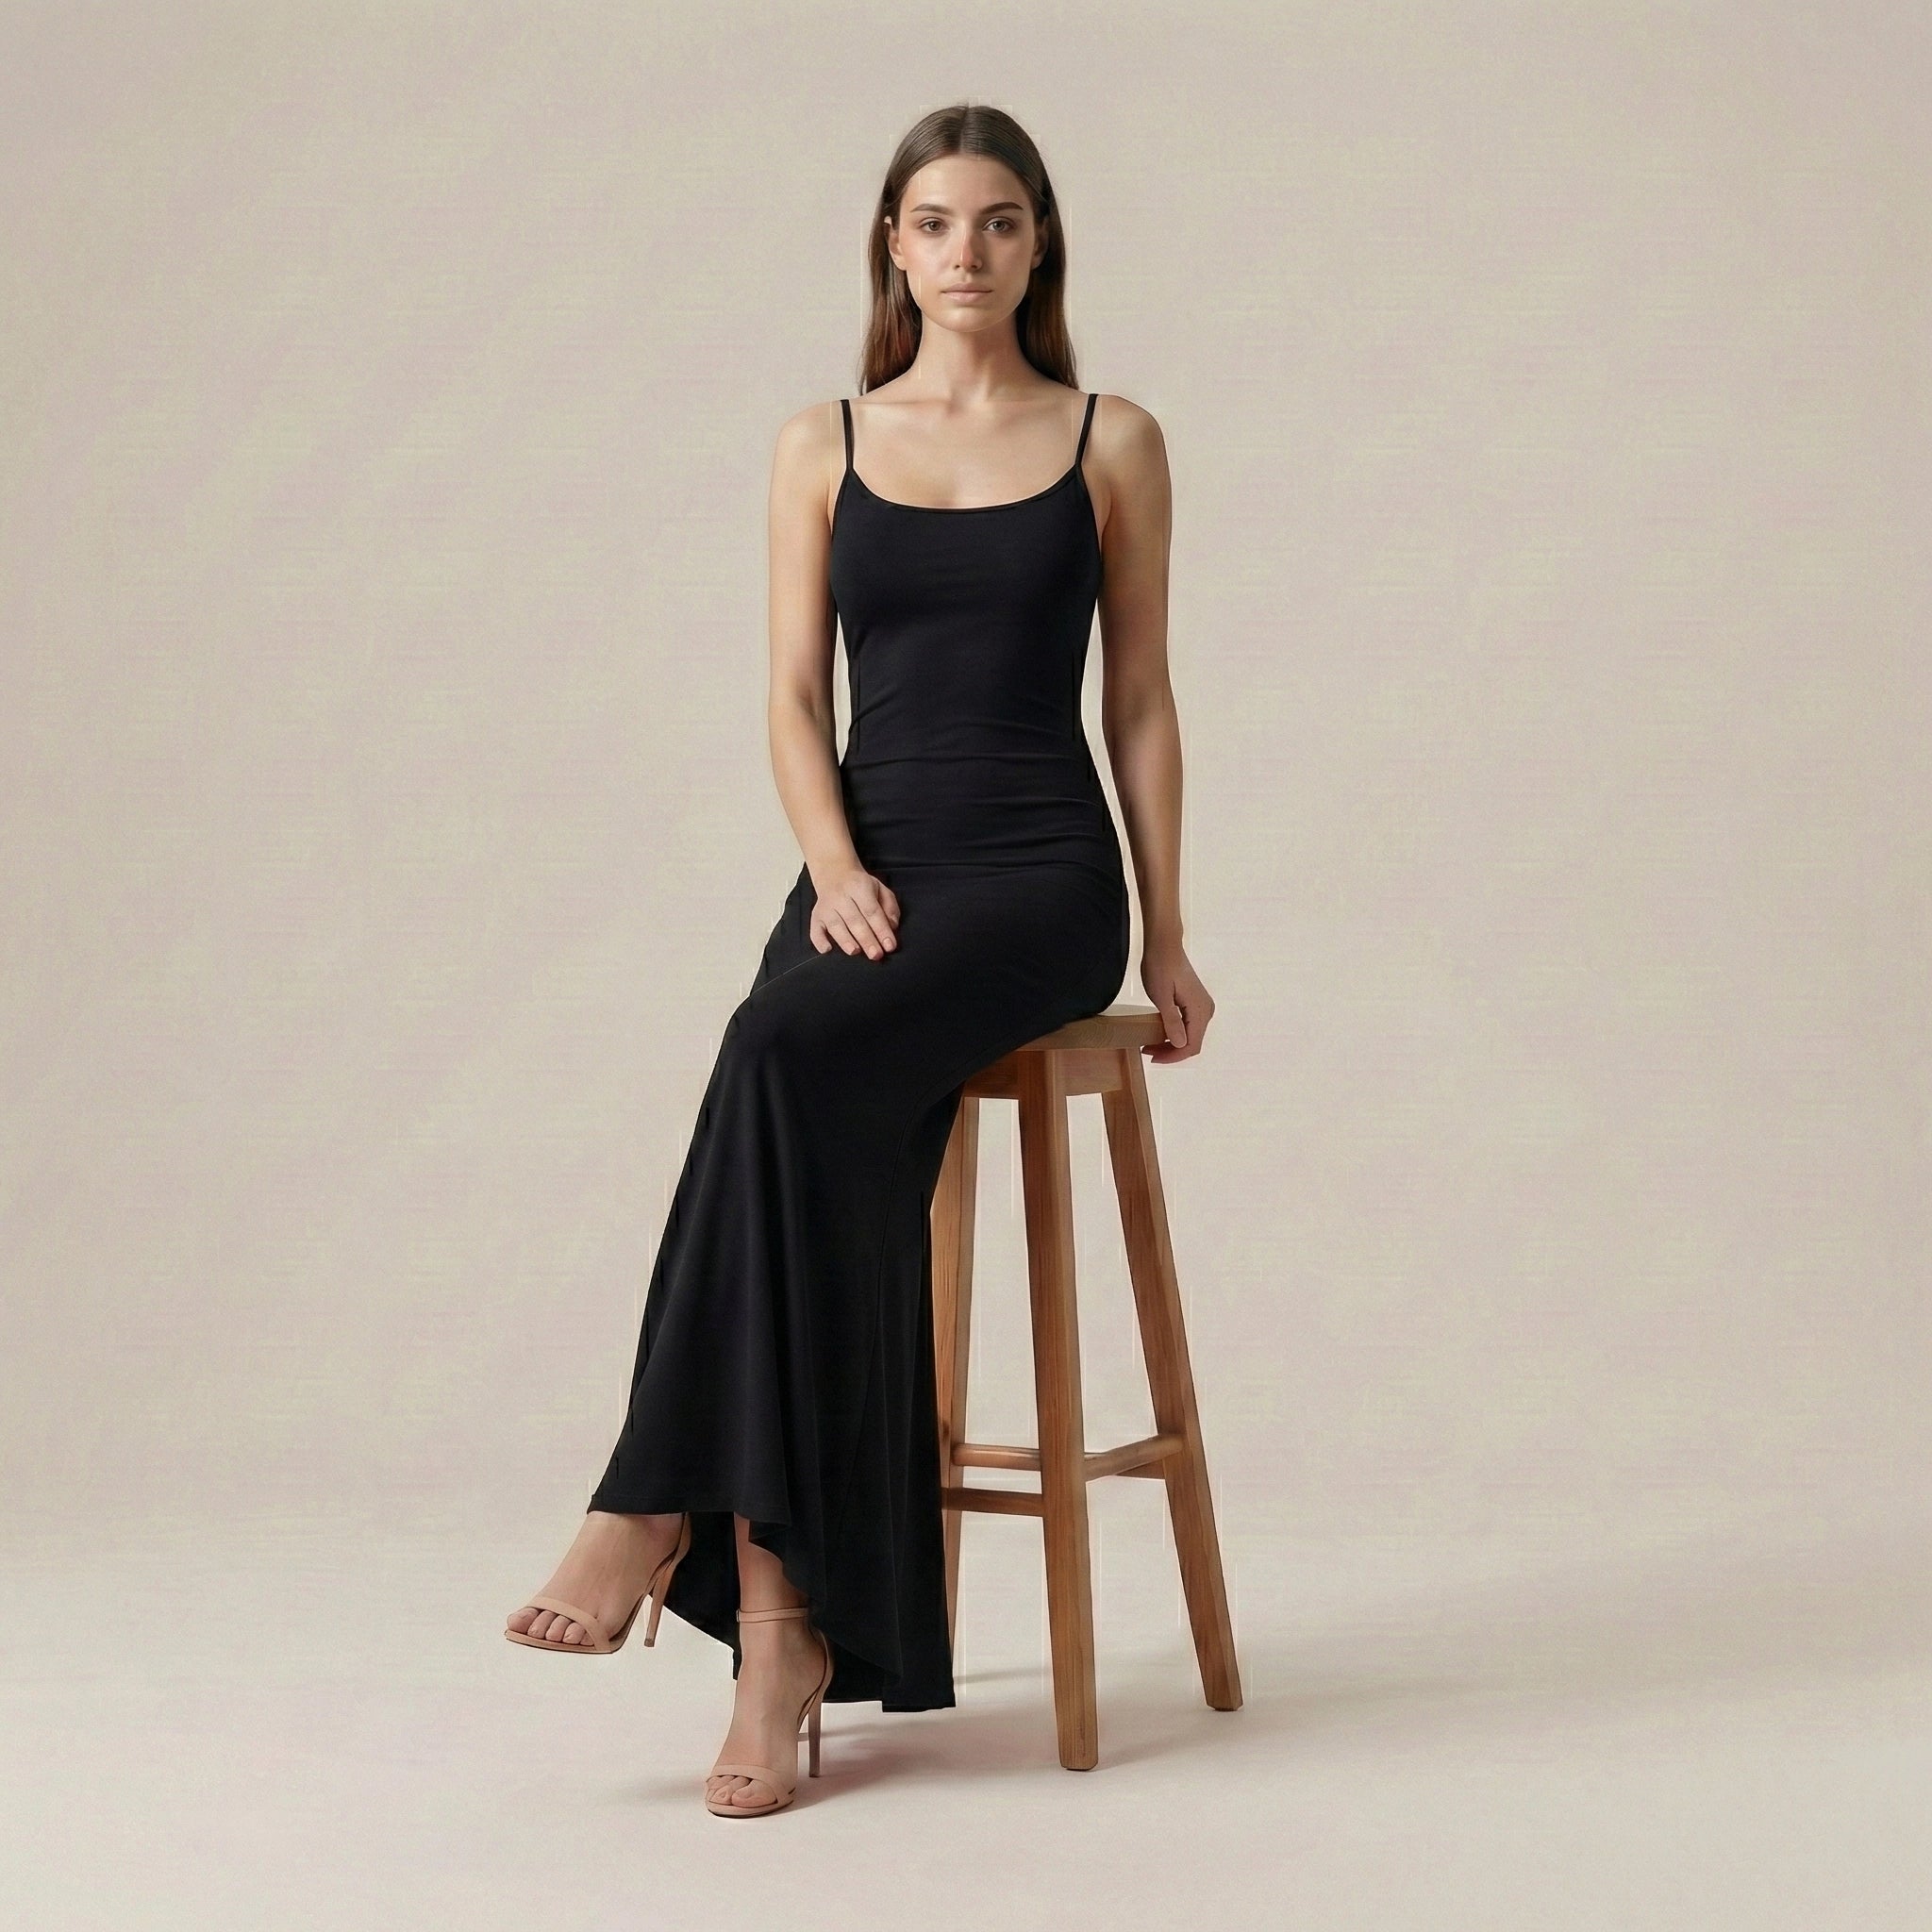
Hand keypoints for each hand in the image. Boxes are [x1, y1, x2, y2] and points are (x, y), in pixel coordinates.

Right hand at [810, 865, 900, 959]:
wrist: (835, 875)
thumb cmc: (861, 887)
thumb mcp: (881, 889)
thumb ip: (890, 907)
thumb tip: (892, 926)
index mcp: (859, 888)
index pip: (872, 911)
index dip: (881, 930)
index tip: (890, 946)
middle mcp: (841, 897)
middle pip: (854, 920)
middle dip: (866, 939)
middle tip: (876, 955)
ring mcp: (826, 907)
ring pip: (835, 925)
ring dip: (845, 940)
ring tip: (855, 951)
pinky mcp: (816, 916)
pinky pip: (815, 929)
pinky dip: (819, 940)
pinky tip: (827, 950)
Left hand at [1139, 935, 1213, 1062]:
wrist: (1165, 945)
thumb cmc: (1160, 966)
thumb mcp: (1161, 996)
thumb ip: (1172, 1021)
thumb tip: (1181, 1044)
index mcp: (1200, 1010)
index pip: (1191, 1045)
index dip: (1173, 1056)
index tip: (1153, 1058)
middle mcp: (1206, 1010)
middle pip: (1193, 1043)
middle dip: (1171, 1052)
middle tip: (1148, 1052)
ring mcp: (1203, 1006)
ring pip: (1191, 1035)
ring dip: (1172, 1044)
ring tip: (1151, 1045)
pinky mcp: (1196, 1002)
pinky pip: (1189, 1025)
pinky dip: (1175, 1033)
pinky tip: (1160, 1033)